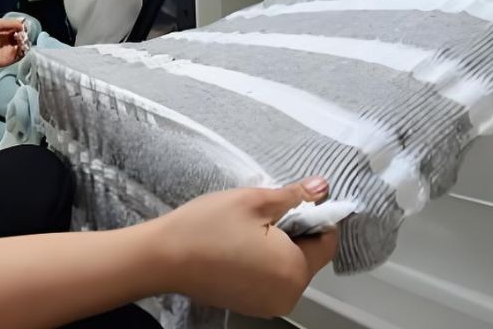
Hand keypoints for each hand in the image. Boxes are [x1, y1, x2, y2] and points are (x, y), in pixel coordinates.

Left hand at [0, 18, 26, 68]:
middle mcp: (4, 42)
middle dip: (24, 36)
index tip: (24, 28)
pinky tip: (20, 46)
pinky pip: (18, 57)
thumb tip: (23, 26)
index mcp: (1, 32)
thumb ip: (12, 23)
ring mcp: (5, 52)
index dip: (21, 29)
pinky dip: (22, 52)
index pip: (16, 31)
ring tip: (21, 40)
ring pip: (21, 48)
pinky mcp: (6, 61)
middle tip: (23, 34)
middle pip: (20, 39)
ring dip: (24, 44)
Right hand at [155, 179, 337, 317]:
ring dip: (279, 245)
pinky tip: (239, 244)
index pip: (327, 241)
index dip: (318, 215)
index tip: (297, 198)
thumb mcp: (254, 200)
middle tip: (265, 210)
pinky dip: (265, 261)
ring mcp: (268, 305)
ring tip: (249, 226)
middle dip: (296, 231)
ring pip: (289, 267)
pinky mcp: (250, 306)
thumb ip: (294, 195)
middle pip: (308, 256)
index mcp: (294, 270)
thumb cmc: (208, 226)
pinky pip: (271, 279)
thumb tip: (323, 187)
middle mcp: (288, 295)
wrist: (164, 257)